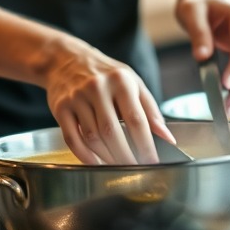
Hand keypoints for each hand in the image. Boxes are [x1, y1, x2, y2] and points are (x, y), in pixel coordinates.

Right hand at [44, 43, 175, 164]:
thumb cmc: (106, 74)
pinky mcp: (61, 108)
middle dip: (126, 156)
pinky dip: (84, 155)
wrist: (67, 60)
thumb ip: (151, 110)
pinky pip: (72, 138)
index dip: (146, 145)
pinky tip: (95, 162)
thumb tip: (168, 138)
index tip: (152, 162)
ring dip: (106, 157)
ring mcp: (77, 97)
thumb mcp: (132, 83)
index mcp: (121, 81)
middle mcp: (97, 87)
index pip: (136, 120)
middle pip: (112, 132)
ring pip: (93, 137)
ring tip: (118, 166)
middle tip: (134, 170)